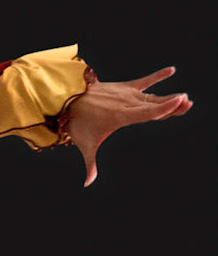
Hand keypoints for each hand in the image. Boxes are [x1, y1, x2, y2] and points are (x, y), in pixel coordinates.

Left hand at [62, 66, 191, 187]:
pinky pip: (144, 81)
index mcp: (121, 116)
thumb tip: (87, 184)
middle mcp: (127, 103)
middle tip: (188, 104)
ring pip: (152, 96)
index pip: (147, 112)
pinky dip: (157, 76)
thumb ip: (90, 165)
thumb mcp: (85, 145)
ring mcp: (126, 94)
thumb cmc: (78, 123)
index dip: (164, 108)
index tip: (179, 102)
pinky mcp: (124, 87)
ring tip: (184, 98)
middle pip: (154, 105)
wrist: (67, 98)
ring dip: (168, 97)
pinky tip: (171, 70)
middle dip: (172, 105)